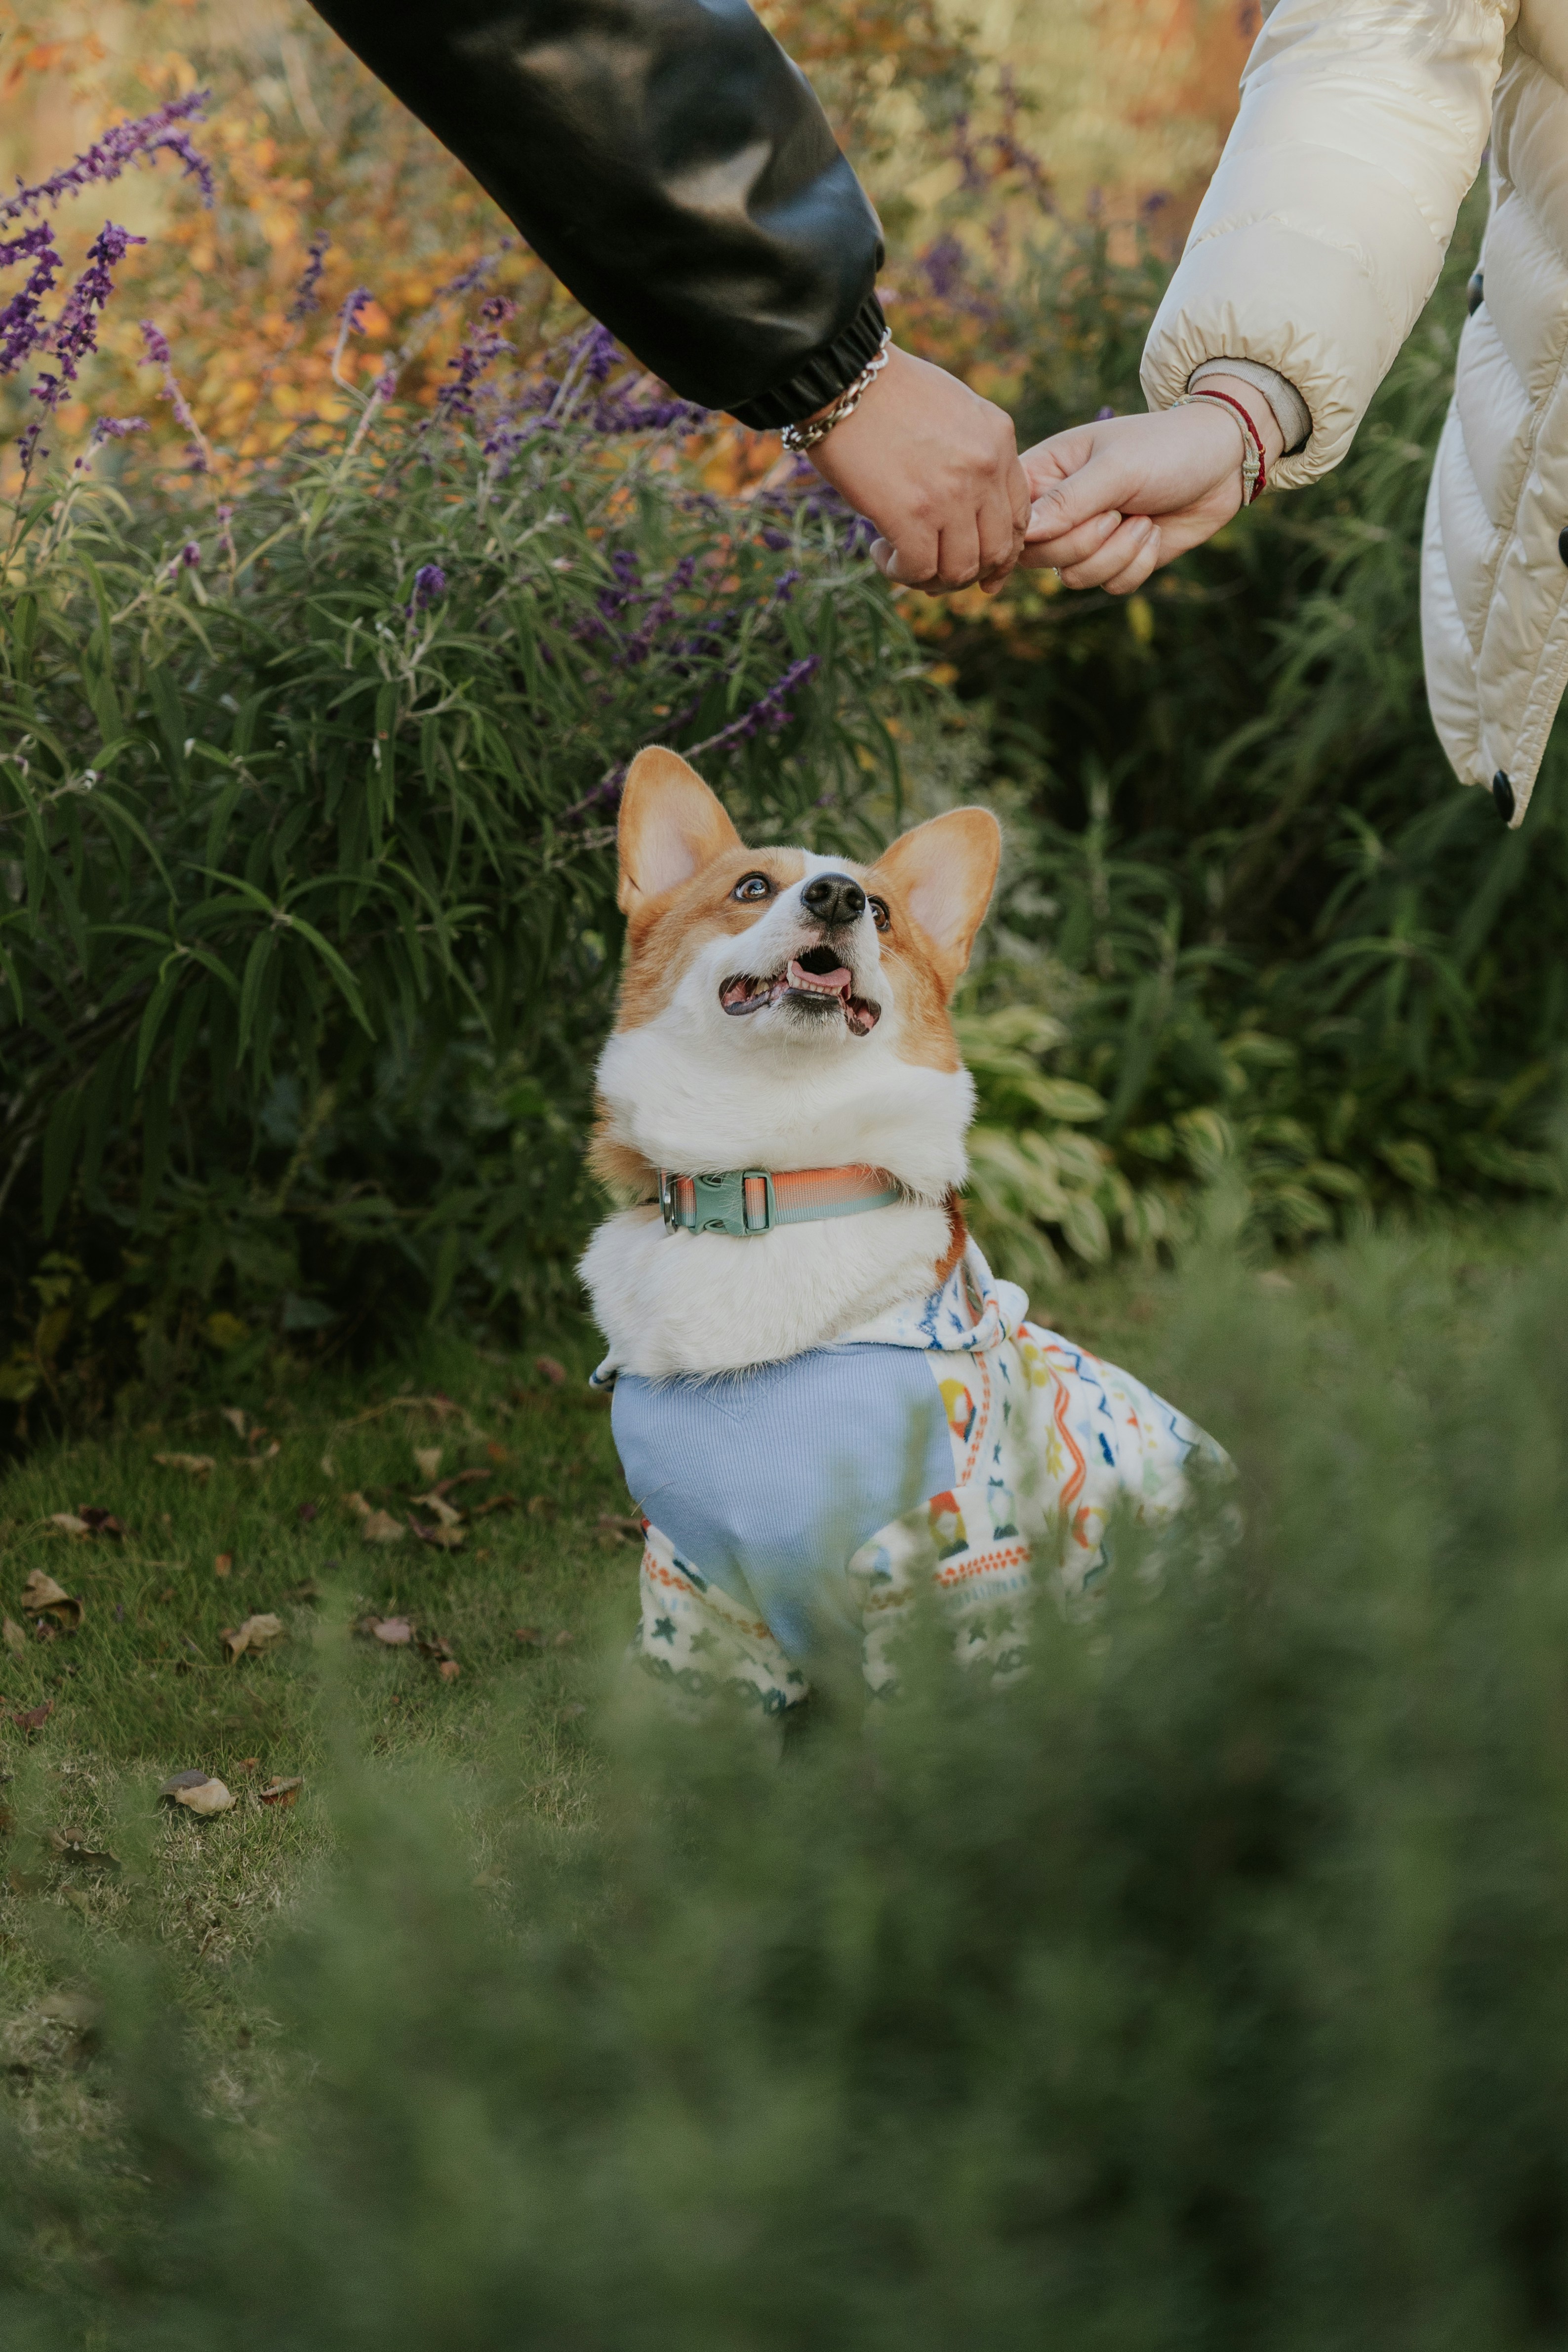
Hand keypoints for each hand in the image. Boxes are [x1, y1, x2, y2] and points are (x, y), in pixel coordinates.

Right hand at [806, 345, 1029, 595]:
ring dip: (932, 579)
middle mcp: (984, 469)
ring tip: (903, 561)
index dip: (1001, 551)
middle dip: (969, 573)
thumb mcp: (954, 408)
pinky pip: (919, 570)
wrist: (843, 377)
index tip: (977, 564)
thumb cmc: (887, 390)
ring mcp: (951, 494)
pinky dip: (901, 573)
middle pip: (996, 551)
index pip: (1019, 516)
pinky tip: (880, 552)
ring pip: (961, 570)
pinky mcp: (912, 515)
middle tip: (936, 569)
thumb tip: (968, 502)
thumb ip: (972, 450)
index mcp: (999, 439)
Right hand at [1020, 376, 1285, 594]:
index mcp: (1046, 473)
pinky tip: (1153, 535)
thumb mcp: (1116, 468)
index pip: (1012, 517)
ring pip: (1074, 578)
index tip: (1053, 528)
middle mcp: (1060, 510)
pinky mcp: (1118, 560)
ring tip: (1143, 522)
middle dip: (1083, 543)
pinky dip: (1137, 566)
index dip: (1025, 533)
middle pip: (1039, 556)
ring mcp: (1088, 538)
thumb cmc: (1165, 448)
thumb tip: (1025, 533)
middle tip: (1116, 514)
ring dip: (1116, 555)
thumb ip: (1069, 501)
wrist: (1222, 461)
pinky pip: (1111, 586)